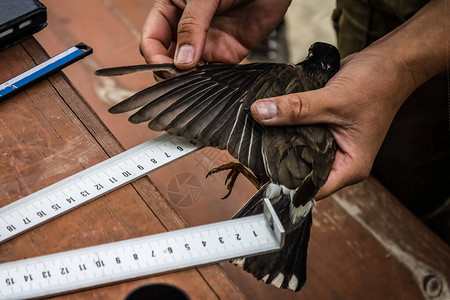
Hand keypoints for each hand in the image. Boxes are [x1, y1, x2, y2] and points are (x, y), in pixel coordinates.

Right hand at [140, 0, 290, 69]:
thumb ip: (192, 25)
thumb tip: (182, 61)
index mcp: (171, 10)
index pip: (152, 39)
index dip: (154, 56)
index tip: (166, 68)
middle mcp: (185, 29)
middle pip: (166, 59)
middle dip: (169, 72)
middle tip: (181, 79)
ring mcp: (205, 43)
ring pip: (188, 70)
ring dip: (189, 80)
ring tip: (196, 83)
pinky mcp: (225, 54)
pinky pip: (212, 73)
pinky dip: (209, 81)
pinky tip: (212, 81)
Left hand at [250, 48, 409, 198]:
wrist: (389, 61)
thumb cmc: (376, 85)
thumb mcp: (333, 100)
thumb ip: (296, 109)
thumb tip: (261, 113)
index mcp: (349, 167)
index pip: (311, 188)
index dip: (286, 183)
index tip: (261, 169)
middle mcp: (339, 159)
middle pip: (301, 168)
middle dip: (278, 157)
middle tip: (253, 147)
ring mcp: (331, 143)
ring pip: (298, 147)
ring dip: (280, 136)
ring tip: (257, 129)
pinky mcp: (324, 126)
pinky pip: (300, 129)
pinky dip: (287, 121)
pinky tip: (270, 115)